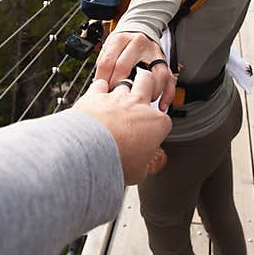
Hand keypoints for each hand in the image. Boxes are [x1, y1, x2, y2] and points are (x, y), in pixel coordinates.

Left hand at [72, 70, 171, 184]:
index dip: (156, 127)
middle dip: (146, 84)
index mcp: (155, 123)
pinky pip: (100, 84)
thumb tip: (139, 169)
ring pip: (124, 81)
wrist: (89, 151)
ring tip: (114, 105)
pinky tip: (97, 99)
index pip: (164, 120)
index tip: (149, 136)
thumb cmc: (116, 161)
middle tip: (140, 97)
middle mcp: (138, 105)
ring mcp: (117, 98)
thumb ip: (143, 165)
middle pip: (148, 81)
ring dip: (120, 91)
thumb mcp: (139, 173)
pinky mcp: (95, 95)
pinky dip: (98, 90)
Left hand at [95, 31, 176, 111]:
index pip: (107, 62)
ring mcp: (153, 53)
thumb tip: (98, 87)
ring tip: (139, 102)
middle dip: (118, 87)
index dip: (102, 80)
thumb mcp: (111, 47)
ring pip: (151, 74)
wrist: (141, 30)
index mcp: (120, 39)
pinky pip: (169, 79)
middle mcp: (138, 43)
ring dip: (145, 92)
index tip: (101, 92)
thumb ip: (105, 64)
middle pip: (125, 67)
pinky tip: (161, 105)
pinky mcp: (165, 62)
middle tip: (115, 100)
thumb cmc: (124, 44)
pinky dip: (166, 94)